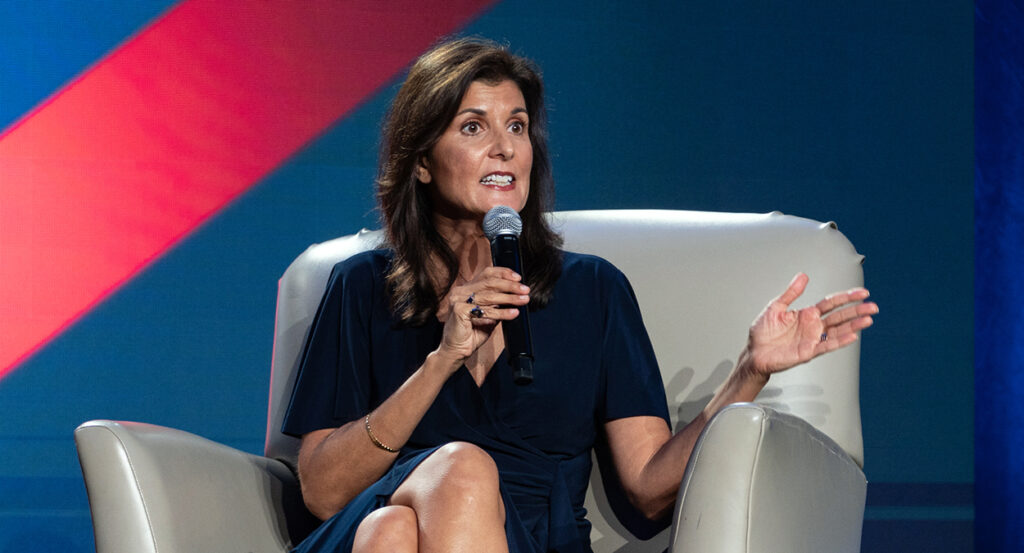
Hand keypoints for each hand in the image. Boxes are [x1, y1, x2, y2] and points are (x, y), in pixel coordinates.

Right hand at [436, 267, 530, 369]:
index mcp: (466, 289)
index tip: (518, 278)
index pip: (486, 274)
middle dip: (510, 286)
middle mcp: (461, 291)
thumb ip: (498, 304)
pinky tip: (513, 313)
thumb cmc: (471, 333)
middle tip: (525, 290)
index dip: (503, 273)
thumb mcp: (489, 315)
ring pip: (489, 296)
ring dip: (509, 298)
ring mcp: (458, 299)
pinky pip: (485, 311)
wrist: (456, 351)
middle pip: (489, 282)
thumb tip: (517, 295)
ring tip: (523, 300)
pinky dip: (502, 312)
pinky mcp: (459, 310)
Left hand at [745, 273, 876, 375]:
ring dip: (853, 325)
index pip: (831, 303)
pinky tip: (852, 335)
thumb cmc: (763, 332)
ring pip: (838, 331)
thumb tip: (803, 276)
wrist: (754, 352)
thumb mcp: (776, 307)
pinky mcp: (809, 351)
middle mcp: (813, 326)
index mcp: (807, 314)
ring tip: (868, 319)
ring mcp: (813, 338)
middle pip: (839, 316)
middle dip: (856, 311)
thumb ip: (791, 293)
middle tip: (873, 306)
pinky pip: (827, 345)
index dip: (846, 297)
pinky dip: (840, 341)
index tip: (862, 293)